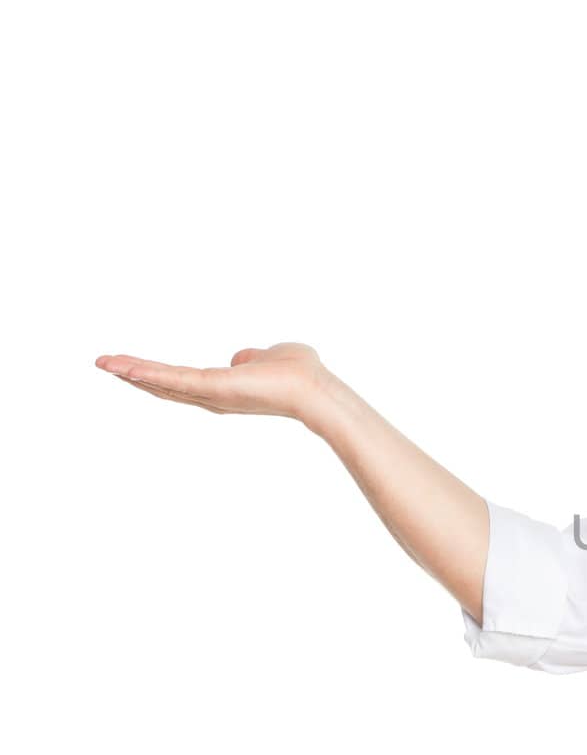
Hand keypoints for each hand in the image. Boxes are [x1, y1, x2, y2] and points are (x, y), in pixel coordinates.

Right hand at [94, 343, 333, 421]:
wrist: (315, 390)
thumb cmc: (302, 374)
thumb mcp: (270, 356)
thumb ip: (251, 356)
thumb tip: (241, 358)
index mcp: (224, 389)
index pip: (182, 382)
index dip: (156, 375)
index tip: (131, 366)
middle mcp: (213, 397)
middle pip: (165, 386)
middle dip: (133, 375)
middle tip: (104, 364)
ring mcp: (212, 395)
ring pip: (164, 383)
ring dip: (132, 372)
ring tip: (103, 363)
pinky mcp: (213, 389)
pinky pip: (175, 380)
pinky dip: (149, 373)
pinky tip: (125, 367)